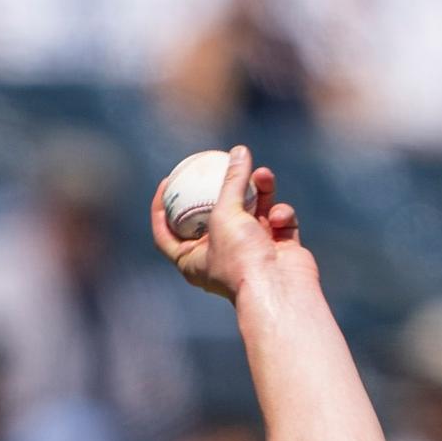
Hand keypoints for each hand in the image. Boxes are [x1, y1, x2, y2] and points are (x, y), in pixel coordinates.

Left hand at [151, 144, 304, 301]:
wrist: (279, 290)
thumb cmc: (240, 259)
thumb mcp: (225, 213)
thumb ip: (231, 180)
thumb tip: (240, 151)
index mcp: (193, 259)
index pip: (167, 232)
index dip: (162, 207)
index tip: (167, 181)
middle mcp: (220, 257)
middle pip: (217, 214)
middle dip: (226, 187)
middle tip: (228, 164)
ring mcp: (251, 253)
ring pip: (254, 211)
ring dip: (261, 190)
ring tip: (264, 175)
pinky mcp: (279, 249)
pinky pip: (277, 222)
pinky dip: (279, 216)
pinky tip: (279, 217)